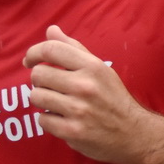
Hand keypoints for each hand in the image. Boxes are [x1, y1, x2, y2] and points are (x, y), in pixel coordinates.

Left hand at [22, 26, 161, 163]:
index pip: (50, 49)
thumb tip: (51, 30)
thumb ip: (73, 48)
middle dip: (39, 81)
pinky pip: (41, 119)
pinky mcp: (72, 131)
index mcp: (92, 66)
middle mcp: (84, 86)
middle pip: (38, 74)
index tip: (29, 61)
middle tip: (51, 87)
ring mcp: (78, 110)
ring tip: (56, 102)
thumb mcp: (99, 68)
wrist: (133, 132)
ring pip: (36, 96)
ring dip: (41, 100)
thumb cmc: (112, 97)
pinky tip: (61, 118)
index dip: (33, 53)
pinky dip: (48, 119)